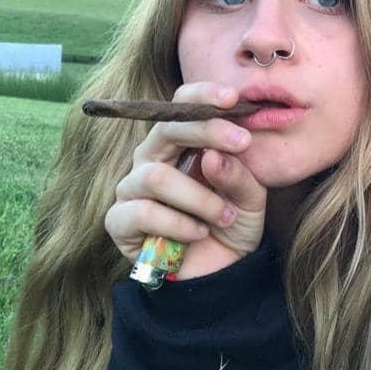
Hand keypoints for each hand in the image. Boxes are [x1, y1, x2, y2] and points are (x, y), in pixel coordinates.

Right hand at [106, 82, 267, 278]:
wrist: (222, 273)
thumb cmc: (231, 224)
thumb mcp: (251, 198)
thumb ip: (239, 174)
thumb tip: (213, 155)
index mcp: (182, 145)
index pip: (181, 106)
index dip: (202, 95)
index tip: (232, 98)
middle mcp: (152, 159)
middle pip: (166, 130)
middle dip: (206, 131)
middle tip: (242, 143)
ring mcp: (132, 188)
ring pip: (156, 176)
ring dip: (199, 197)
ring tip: (224, 215)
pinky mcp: (119, 220)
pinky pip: (142, 211)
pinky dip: (178, 223)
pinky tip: (198, 233)